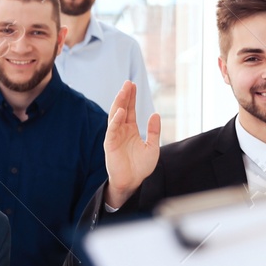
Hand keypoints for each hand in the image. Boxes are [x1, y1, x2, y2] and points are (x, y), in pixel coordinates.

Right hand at [104, 82, 160, 208]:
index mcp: (131, 130)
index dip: (131, 97)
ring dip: (118, 103)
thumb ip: (154, 131)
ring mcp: (114, 136)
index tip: (132, 85)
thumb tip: (155, 114)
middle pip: (121, 109)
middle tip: (127, 83)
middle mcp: (121, 130)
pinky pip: (112, 130)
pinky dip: (115, 120)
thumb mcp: (152, 147)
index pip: (130, 110)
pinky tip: (120, 111)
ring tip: (123, 91)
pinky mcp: (110, 144)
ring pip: (115, 116)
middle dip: (124, 96)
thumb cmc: (141, 167)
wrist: (133, 182)